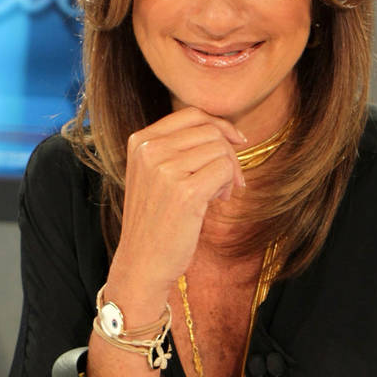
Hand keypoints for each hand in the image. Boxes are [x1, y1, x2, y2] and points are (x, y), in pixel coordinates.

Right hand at [107, 108, 246, 312]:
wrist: (142, 262)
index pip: (191, 114)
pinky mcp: (185, 192)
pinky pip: (224, 170)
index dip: (219, 125)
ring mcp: (165, 170)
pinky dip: (228, 184)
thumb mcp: (154, 174)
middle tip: (228, 180)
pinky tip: (217, 201)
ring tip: (216, 194)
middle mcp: (149, 150)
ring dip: (228, 172)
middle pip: (210, 131)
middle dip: (229, 153)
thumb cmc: (155, 220)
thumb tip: (224, 130)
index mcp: (140, 141)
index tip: (235, 142)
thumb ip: (177, 148)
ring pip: (220, 150)